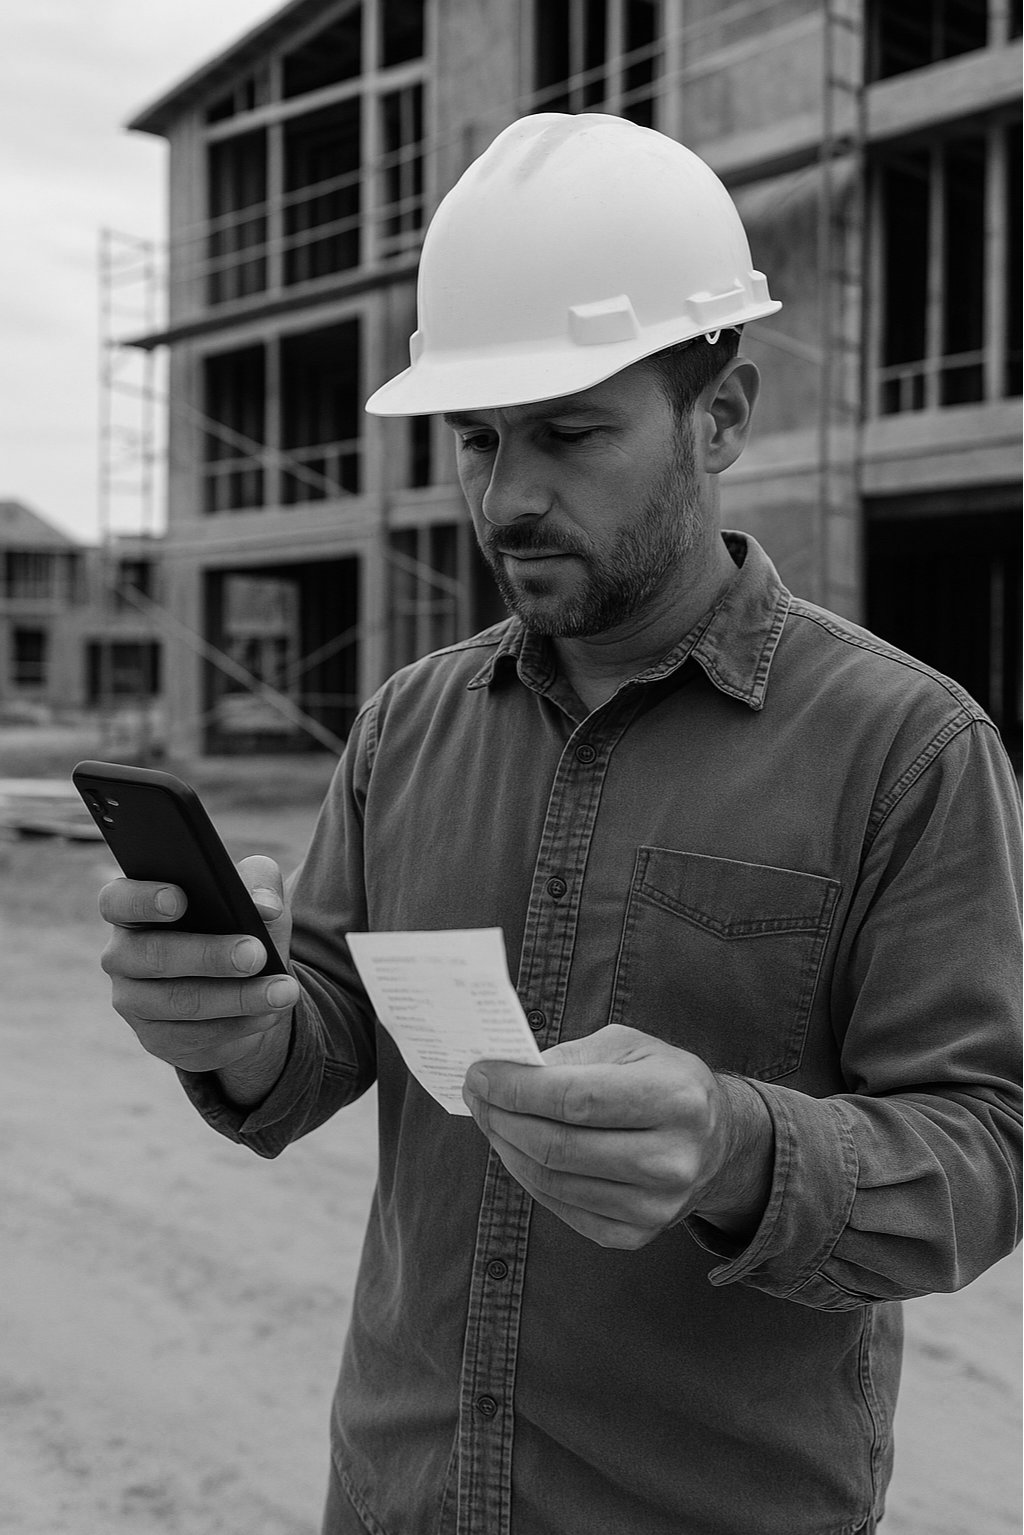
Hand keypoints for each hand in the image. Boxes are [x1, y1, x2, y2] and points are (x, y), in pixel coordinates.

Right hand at [98, 855, 298, 1098]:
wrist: (244, 983)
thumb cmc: (237, 923)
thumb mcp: (252, 894)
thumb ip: (259, 883)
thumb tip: (266, 907)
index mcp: (133, 909)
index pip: (117, 901)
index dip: (143, 900)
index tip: (179, 900)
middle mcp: (122, 956)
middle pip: (152, 955)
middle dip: (208, 955)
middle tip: (255, 954)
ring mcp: (134, 1003)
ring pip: (180, 1002)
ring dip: (237, 997)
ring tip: (283, 990)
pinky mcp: (157, 1040)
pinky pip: (195, 1037)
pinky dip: (239, 1025)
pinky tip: (270, 1014)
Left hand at [462, 1024, 772, 1249]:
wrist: (716, 1142)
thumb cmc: (664, 1080)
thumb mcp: (629, 1047)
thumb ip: (571, 1057)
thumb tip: (509, 1071)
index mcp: (677, 1097)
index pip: (575, 1098)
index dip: (516, 1089)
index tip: (479, 1073)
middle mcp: (673, 1158)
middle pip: (558, 1145)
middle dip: (502, 1117)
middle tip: (476, 1095)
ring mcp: (657, 1206)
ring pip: (552, 1180)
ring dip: (507, 1147)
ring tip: (490, 1118)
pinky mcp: (636, 1235)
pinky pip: (561, 1208)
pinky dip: (527, 1177)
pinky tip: (516, 1150)